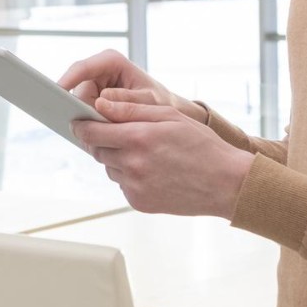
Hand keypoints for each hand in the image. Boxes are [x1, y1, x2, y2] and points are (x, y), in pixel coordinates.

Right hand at [57, 49, 206, 122]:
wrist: (166, 114)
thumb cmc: (161, 104)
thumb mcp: (149, 102)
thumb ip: (127, 101)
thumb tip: (101, 102)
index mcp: (112, 62)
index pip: (82, 68)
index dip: (68, 79)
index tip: (57, 92)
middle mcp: (99, 70)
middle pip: (78, 91)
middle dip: (83, 110)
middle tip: (98, 129)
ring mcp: (94, 85)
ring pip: (78, 105)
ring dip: (89, 119)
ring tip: (108, 132)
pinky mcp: (92, 99)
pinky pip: (83, 111)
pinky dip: (91, 124)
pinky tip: (103, 133)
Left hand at [71, 89, 253, 217]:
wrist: (226, 183)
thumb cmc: (201, 145)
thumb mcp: (169, 116)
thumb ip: (130, 109)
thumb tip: (100, 104)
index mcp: (138, 138)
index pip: (90, 131)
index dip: (82, 124)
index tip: (80, 120)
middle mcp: (132, 164)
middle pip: (96, 149)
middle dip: (103, 139)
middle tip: (124, 134)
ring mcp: (134, 186)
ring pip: (109, 166)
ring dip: (117, 157)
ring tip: (146, 152)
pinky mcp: (138, 202)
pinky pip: (122, 184)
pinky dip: (129, 175)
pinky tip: (152, 170)